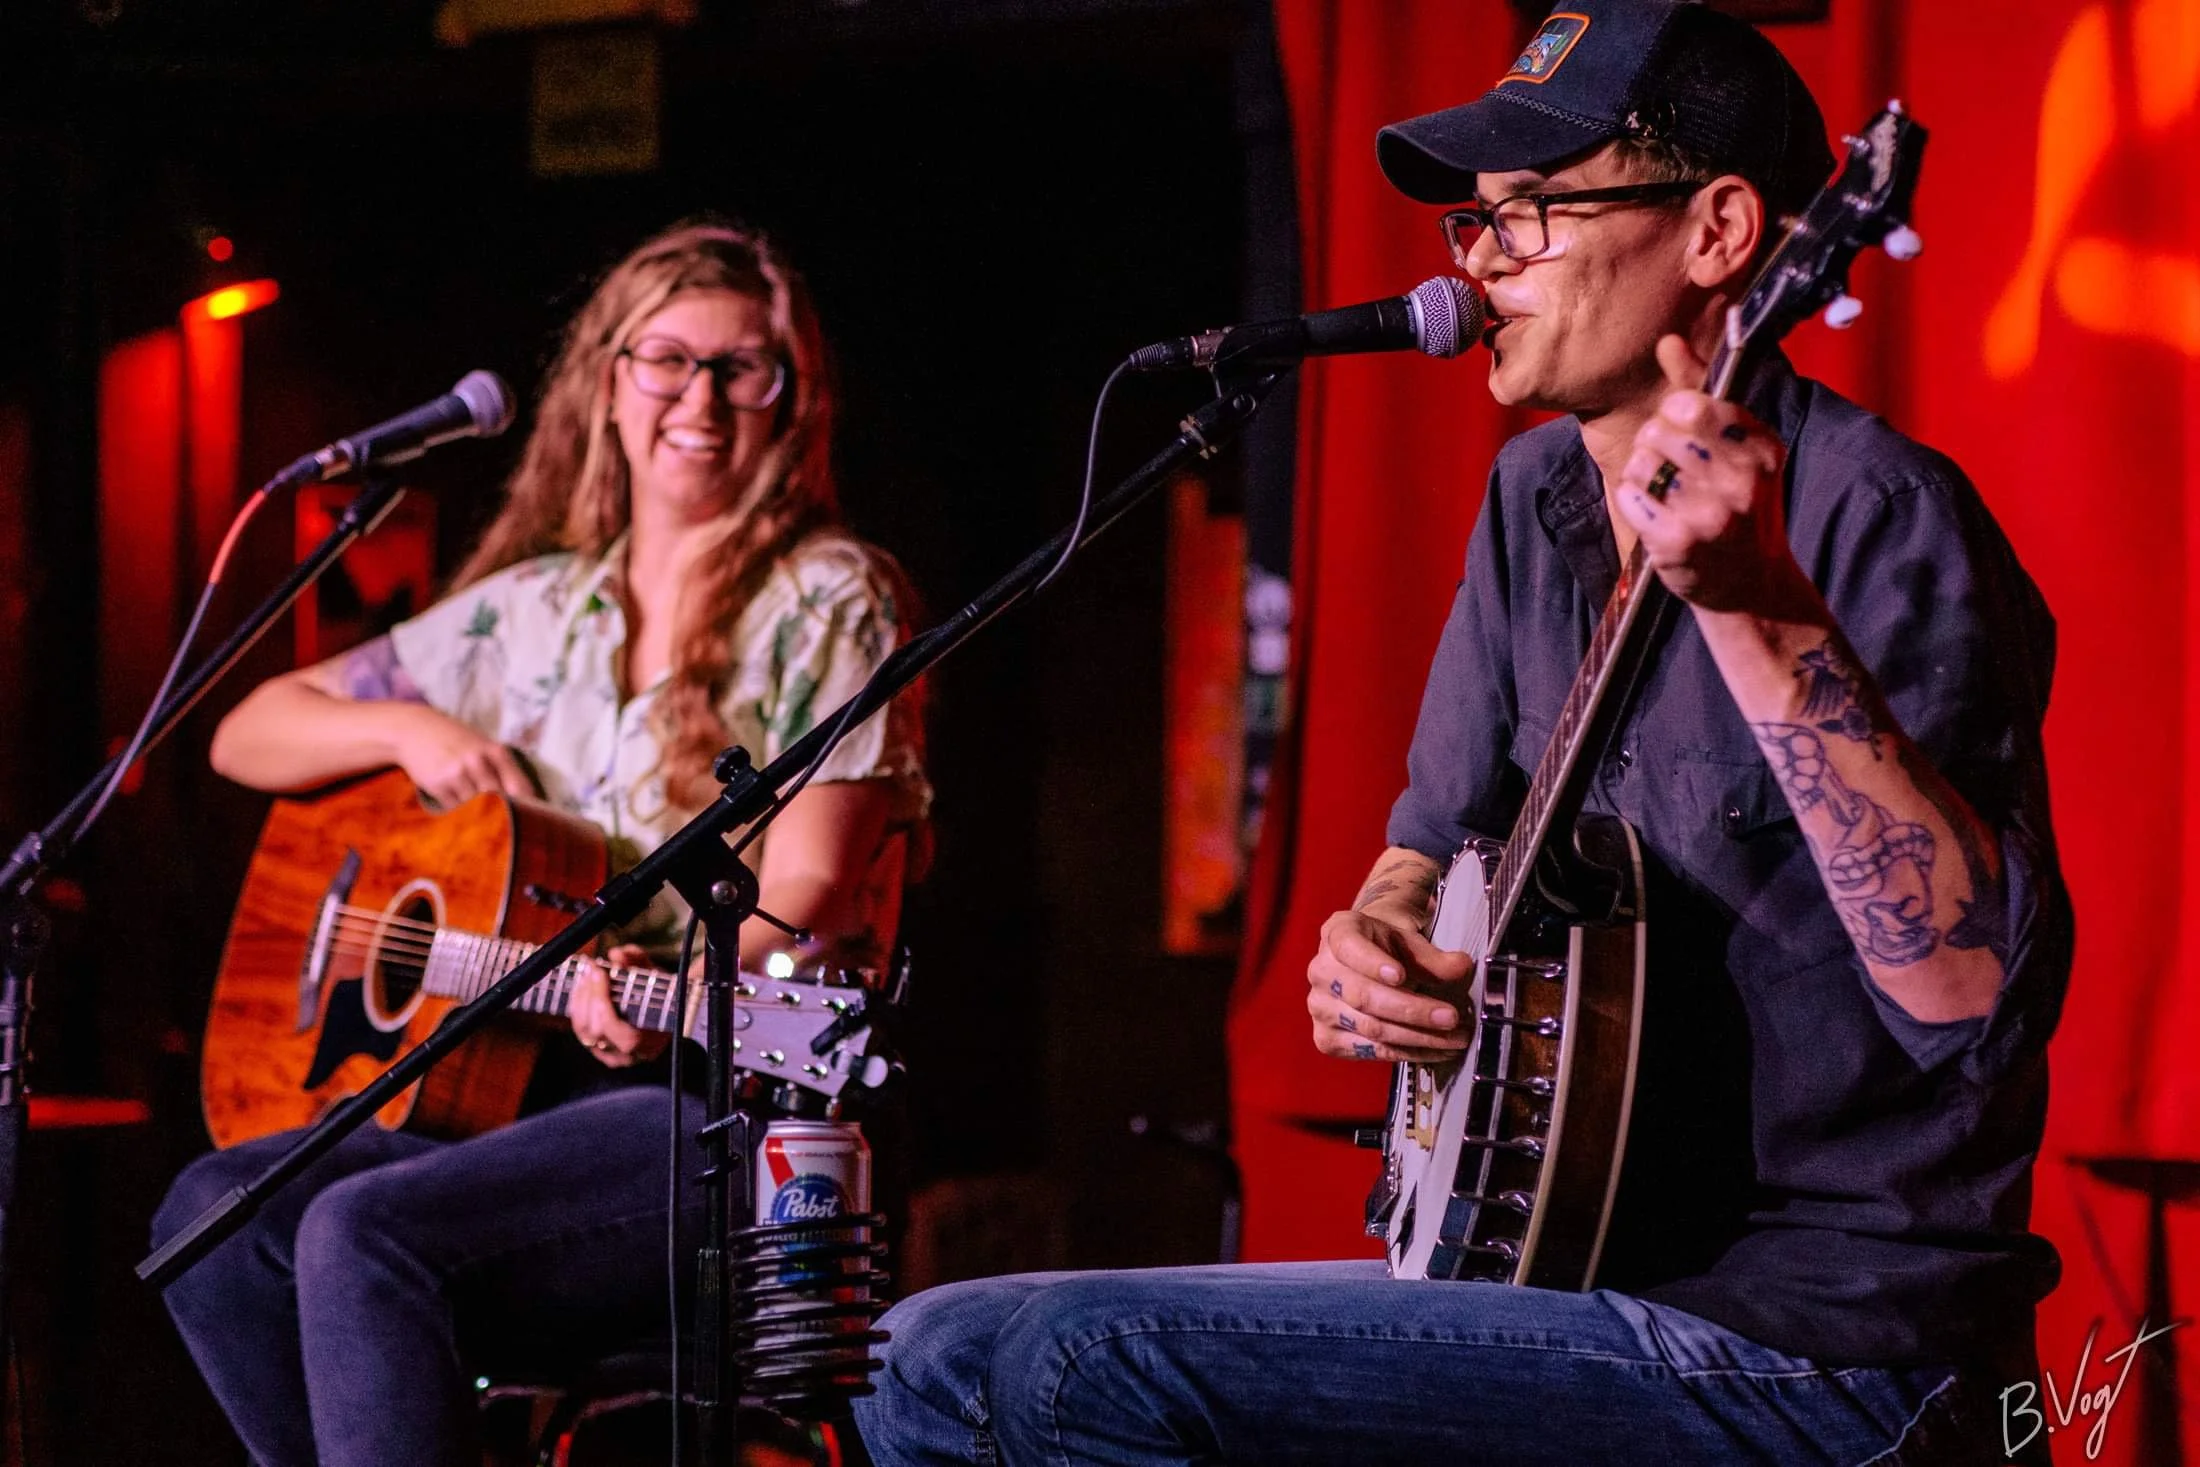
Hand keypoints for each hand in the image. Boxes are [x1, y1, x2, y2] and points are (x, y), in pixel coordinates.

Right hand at [386, 705, 535, 807]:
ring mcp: (457, 774)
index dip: (527, 807)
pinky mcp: (438, 785)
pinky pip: (455, 809)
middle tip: (505, 825)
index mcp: (496, 752)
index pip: (520, 788)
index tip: (530, 819)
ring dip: (478, 814)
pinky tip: (455, 802)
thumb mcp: (484, 746)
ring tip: (478, 815)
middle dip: (503, 814)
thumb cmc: (457, 741)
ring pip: (476, 808)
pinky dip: (458, 811)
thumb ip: (503, 769)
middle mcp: (478, 762)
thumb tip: (528, 800)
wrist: (415, 730)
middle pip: (499, 801)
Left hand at [571, 944, 668, 1067]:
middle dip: (590, 995)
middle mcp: (625, 1056)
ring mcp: (608, 1055)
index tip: (601, 971)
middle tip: (593, 967)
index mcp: (646, 1044)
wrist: (669, 1018)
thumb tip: (616, 954)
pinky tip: (583, 985)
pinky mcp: (596, 1049)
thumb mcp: (657, 976)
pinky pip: (579, 1029)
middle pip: (595, 1030)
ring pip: (582, 1030)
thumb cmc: (664, 996)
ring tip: (587, 972)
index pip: (614, 1029)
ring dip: (581, 998)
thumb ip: (639, 962)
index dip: (602, 1000)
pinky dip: (577, 1005)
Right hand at [1305, 908, 1474, 1061]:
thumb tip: (1461, 966)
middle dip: (1412, 1011)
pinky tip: (1434, 1050)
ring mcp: (1320, 1007)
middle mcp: (1321, 971)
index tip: (1401, 975)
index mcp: (1338, 933)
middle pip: (1364, 997)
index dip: (1373, 964)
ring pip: (1371, 1028)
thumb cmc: (1389, 950)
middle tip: (1450, 1017)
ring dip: (1417, 1038)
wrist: (1368, 964)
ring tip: (1453, 1038)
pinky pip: (1370, 1051)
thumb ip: (1435, 958)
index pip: (1350, 948)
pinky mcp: (1327, 1039)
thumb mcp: (1411, 944)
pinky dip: (1407, 1053)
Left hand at [1611, 336, 1801, 613]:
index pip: (1691, 404)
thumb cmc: (1738, 504)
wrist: (1749, 583)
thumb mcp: (1736, 444)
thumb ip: (1699, 389)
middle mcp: (1742, 479)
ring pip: (1640, 463)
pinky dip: (1635, 503)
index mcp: (1760, 447)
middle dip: (1654, 446)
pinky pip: (1630, 497)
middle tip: (1675, 471)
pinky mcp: (1678, 543)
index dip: (1674, 415)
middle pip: (1658, 430)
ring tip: (1668, 495)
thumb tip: (1668, 340)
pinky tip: (1657, 516)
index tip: (1686, 434)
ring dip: (1642, 476)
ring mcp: (1711, 514)